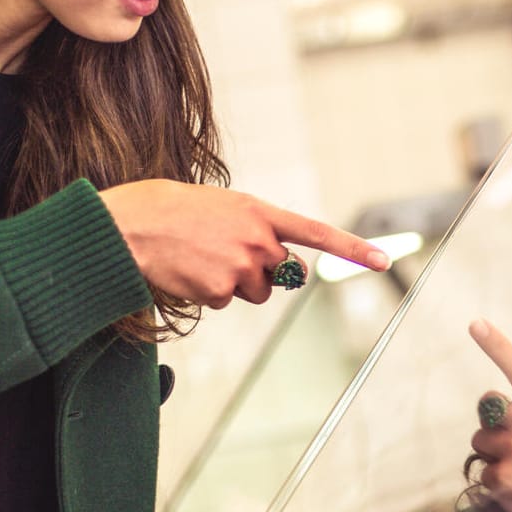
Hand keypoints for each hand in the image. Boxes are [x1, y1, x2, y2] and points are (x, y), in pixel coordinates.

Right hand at [98, 179, 388, 307]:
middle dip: (260, 272)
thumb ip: (259, 230)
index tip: (384, 260)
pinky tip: (186, 271)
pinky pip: (226, 303)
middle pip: (281, 274)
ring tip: (198, 259)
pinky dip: (207, 293)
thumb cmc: (171, 212)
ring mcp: (242, 266)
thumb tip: (287, 269)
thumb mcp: (222, 208)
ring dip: (231, 284)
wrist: (127, 225)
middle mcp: (258, 240)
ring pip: (255, 292)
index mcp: (259, 213)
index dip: (353, 248)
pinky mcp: (222, 290)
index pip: (318, 233)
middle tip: (221, 254)